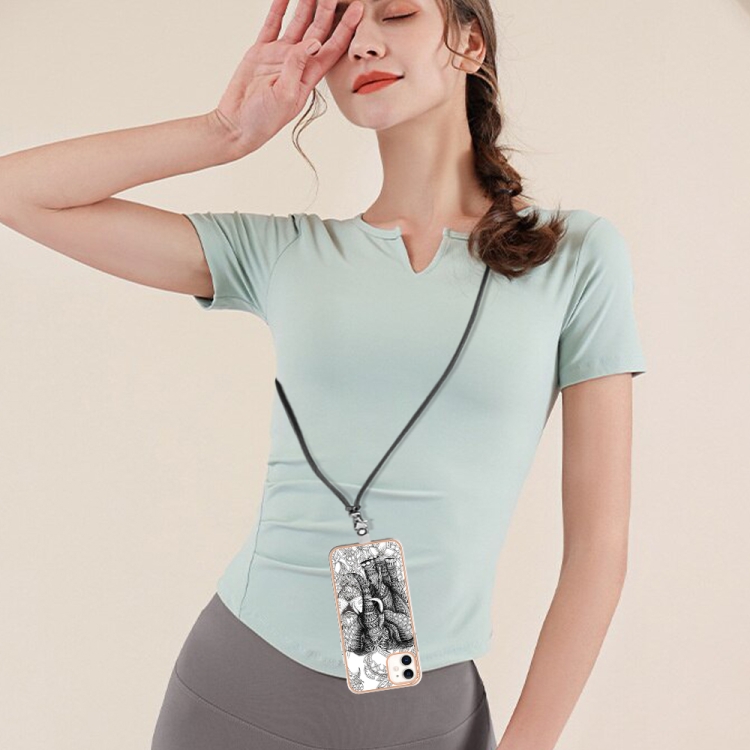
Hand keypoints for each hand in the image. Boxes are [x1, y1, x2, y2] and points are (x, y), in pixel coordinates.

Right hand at [213, 0, 363, 152]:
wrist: (237, 124)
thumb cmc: (264, 119)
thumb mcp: (285, 95)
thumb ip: (298, 67)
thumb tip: (314, 42)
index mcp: (309, 75)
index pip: (333, 47)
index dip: (346, 28)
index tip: (357, 8)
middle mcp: (298, 62)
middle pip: (318, 29)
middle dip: (327, 8)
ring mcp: (279, 55)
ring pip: (297, 22)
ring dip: (306, 3)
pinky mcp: (261, 51)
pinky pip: (272, 24)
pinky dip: (279, 7)